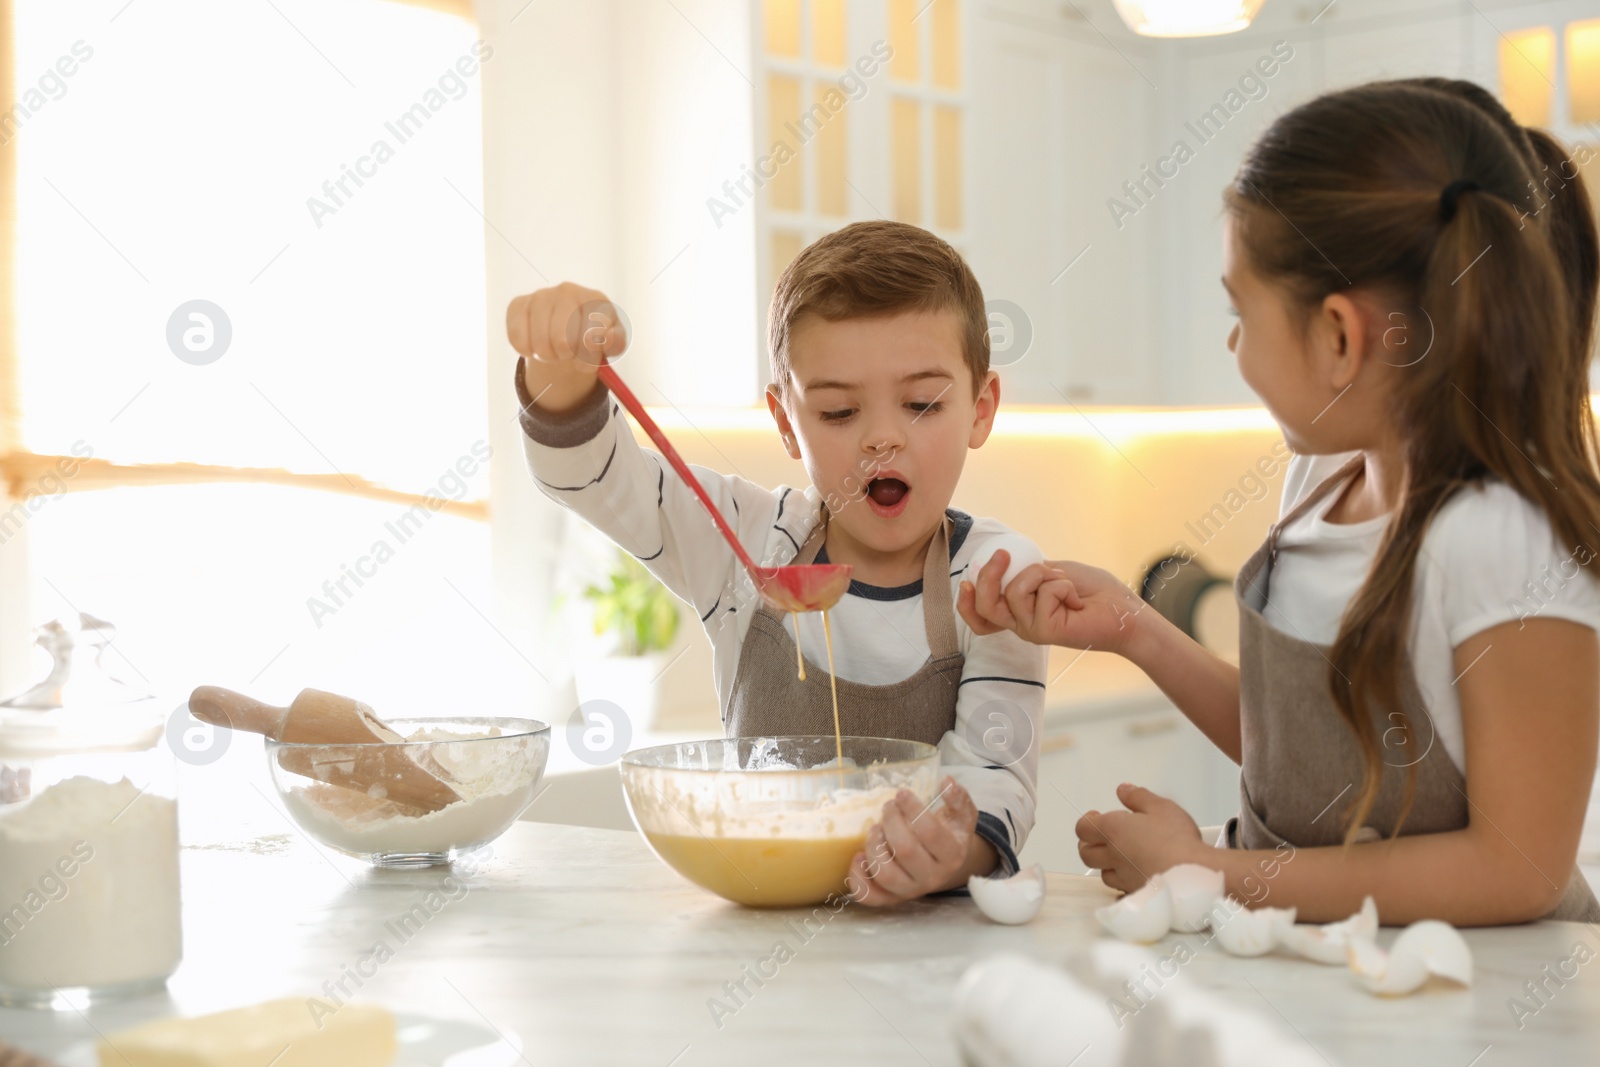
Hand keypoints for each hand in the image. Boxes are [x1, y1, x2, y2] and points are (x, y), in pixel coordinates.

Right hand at [506, 281, 627, 412]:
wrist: (565, 335)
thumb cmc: (591, 340)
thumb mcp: (610, 345)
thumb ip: (615, 343)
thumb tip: (605, 336)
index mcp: (595, 299)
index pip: (592, 334)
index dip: (589, 357)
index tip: (590, 361)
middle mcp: (568, 291)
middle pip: (563, 341)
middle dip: (567, 358)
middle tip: (570, 356)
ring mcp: (541, 295)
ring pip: (540, 344)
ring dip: (549, 357)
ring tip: (556, 351)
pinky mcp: (518, 304)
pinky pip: (518, 339)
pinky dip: (527, 352)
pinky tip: (536, 346)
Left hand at [845, 777, 979, 905]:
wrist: (944, 864)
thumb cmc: (949, 834)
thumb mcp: (961, 816)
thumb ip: (958, 798)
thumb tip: (947, 782)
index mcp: (952, 855)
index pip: (930, 832)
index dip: (913, 809)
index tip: (902, 793)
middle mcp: (932, 877)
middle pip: (905, 851)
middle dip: (891, 822)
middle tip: (888, 807)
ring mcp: (910, 890)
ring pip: (885, 874)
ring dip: (874, 846)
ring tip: (875, 828)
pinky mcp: (891, 898)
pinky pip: (869, 896)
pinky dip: (858, 876)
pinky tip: (859, 855)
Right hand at [958, 551, 1150, 656]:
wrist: (1123, 610)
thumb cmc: (1093, 591)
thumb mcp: (1053, 572)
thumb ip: (1028, 571)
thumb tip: (1006, 561)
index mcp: (1020, 612)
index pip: (981, 616)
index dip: (966, 602)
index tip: (965, 581)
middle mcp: (1021, 624)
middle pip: (985, 606)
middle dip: (988, 576)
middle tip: (1003, 555)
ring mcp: (1031, 630)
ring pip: (1014, 592)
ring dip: (1042, 575)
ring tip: (1064, 582)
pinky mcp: (1045, 632)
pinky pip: (1041, 594)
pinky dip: (1060, 585)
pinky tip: (1076, 598)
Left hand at [1076, 783, 1205, 892]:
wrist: (1193, 875)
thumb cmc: (1177, 840)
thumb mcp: (1161, 807)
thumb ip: (1138, 797)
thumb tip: (1123, 790)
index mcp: (1113, 830)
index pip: (1082, 828)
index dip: (1087, 822)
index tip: (1095, 816)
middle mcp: (1113, 855)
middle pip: (1085, 853)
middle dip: (1089, 844)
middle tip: (1100, 837)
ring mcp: (1123, 877)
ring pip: (1102, 873)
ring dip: (1105, 864)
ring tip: (1118, 856)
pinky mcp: (1135, 893)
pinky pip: (1120, 889)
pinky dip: (1122, 881)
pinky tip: (1133, 876)